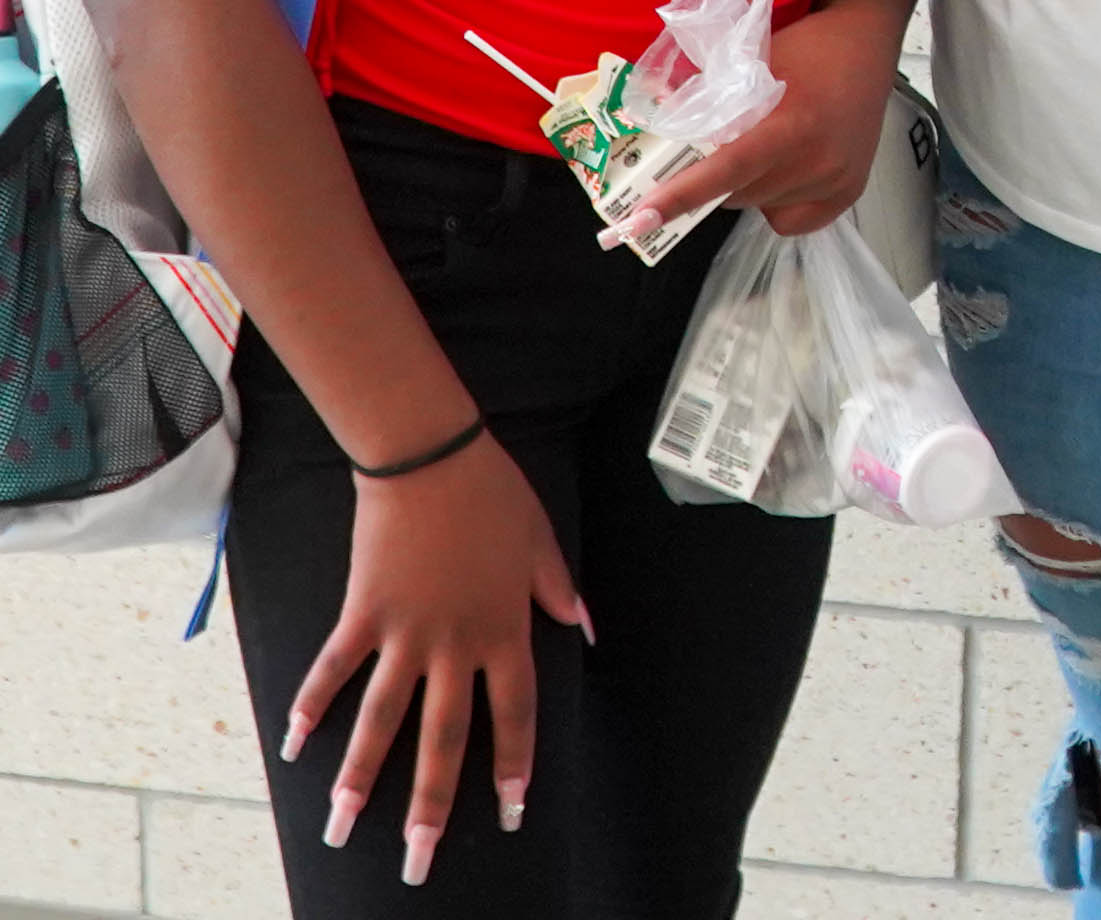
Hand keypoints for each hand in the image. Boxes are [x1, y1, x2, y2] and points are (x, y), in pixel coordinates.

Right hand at [283, 432, 586, 882]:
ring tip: (340, 828)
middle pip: (445, 739)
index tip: (510, 812)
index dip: (513, 764)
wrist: (431, 456)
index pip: (515, 713)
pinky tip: (293, 747)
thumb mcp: (541, 540)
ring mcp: (406, 633)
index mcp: (505, 629)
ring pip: (384, 721)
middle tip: (416, 864)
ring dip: (361, 778)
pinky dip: (311, 707)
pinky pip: (334, 670)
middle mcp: (457, 643)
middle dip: (431, 807)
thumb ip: (558, 590)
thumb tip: (586, 628)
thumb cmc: (492, 493)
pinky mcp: (363, 613)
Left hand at [623, 3, 893, 240]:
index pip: (728, 167)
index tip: (639, 220)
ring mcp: (836, 182)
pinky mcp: (847, 195)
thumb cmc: (807, 47)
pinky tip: (784, 168)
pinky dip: (772, 200)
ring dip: (743, 186)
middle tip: (708, 147)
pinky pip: (786, 219)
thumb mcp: (752, 60)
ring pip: (757, 206)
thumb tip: (655, 122)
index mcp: (794, 122)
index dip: (681, 194)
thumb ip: (710, 96)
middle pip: (736, 193)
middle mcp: (819, 160)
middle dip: (710, 177)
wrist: (866, 46)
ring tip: (760, 146)